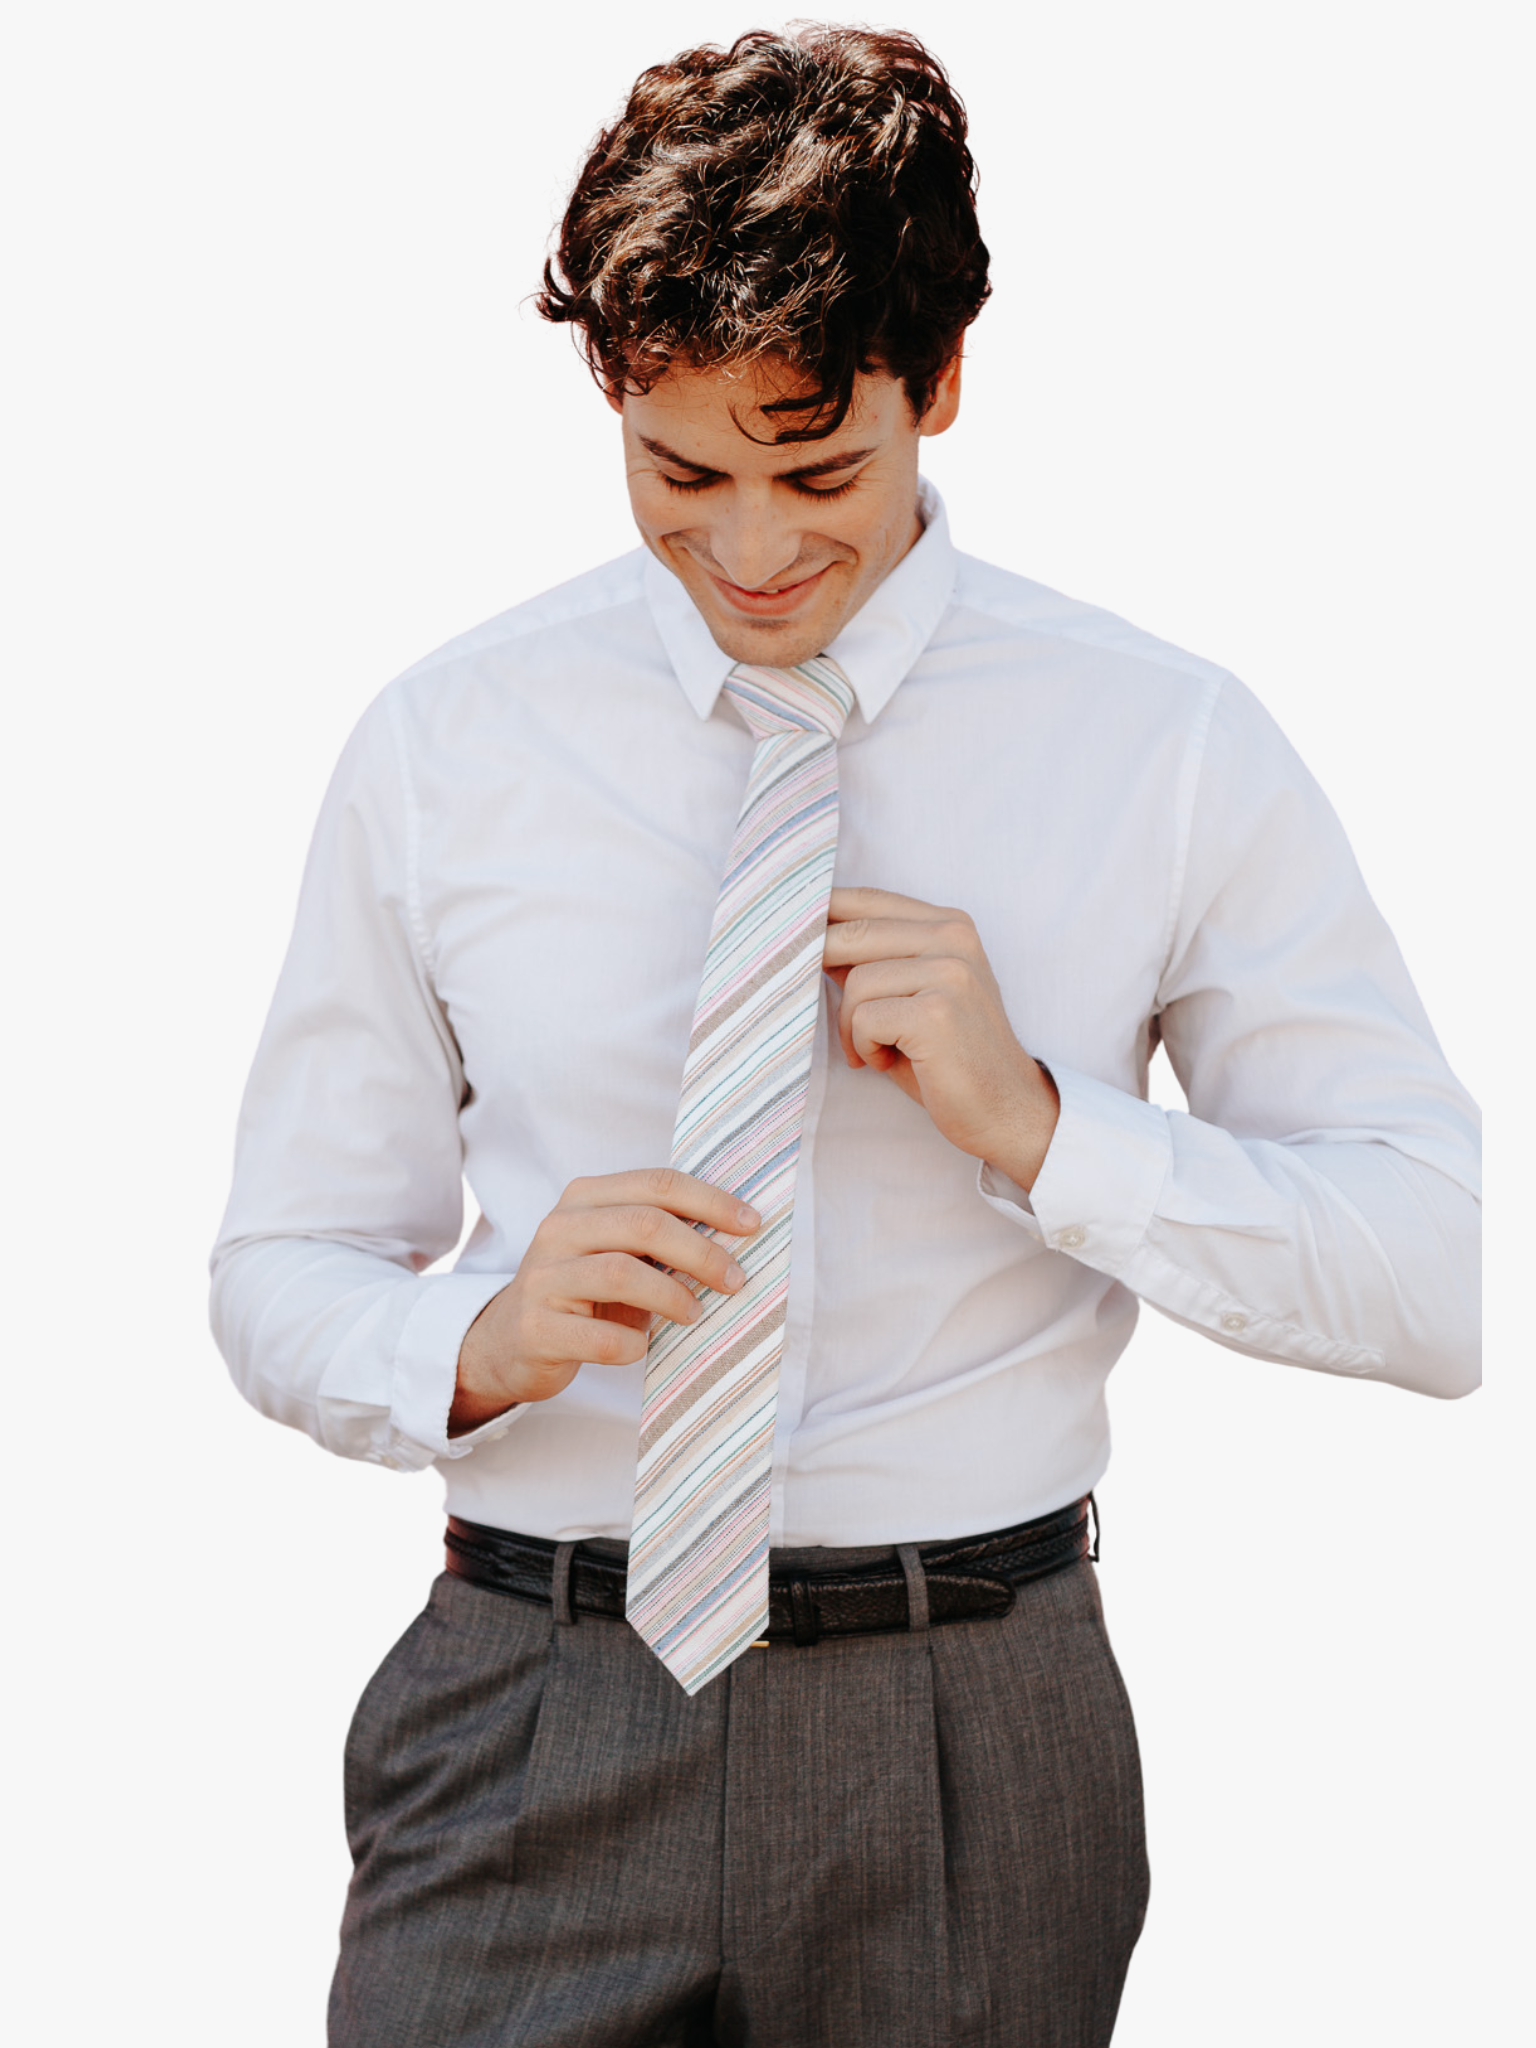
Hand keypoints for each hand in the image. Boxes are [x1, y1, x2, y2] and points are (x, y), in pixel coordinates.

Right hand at [450, 1169, 758, 1434]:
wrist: (508, 1341)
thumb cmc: (583, 1293)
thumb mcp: (615, 1251)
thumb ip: (658, 1236)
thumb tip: (735, 1236)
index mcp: (583, 1198)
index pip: (657, 1183)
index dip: (711, 1201)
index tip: (752, 1225)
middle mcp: (559, 1228)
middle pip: (644, 1223)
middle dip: (701, 1251)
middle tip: (736, 1279)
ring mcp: (543, 1278)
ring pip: (621, 1272)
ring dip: (672, 1296)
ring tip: (696, 1313)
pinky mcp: (535, 1328)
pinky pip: (599, 1337)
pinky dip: (633, 1344)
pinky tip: (642, 1347)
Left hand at [823, 886, 1059, 1186]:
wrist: (1004, 1109)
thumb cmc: (946, 1056)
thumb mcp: (909, 994)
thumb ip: (870, 960)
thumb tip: (806, 937)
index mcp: (949, 924)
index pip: (866, 900)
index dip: (820, 915)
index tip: (790, 941)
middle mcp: (954, 938)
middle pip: (853, 933)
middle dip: (825, 976)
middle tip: (834, 1015)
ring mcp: (950, 972)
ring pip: (855, 982)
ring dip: (850, 1026)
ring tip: (874, 1049)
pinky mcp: (938, 1013)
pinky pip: (864, 1018)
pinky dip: (864, 1046)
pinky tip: (887, 1060)